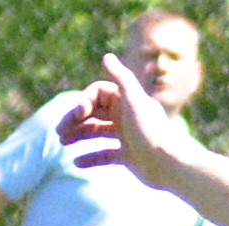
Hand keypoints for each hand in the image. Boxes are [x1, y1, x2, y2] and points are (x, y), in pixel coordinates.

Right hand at [63, 55, 191, 186]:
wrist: (170, 166)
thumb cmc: (151, 131)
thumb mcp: (135, 102)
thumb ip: (122, 78)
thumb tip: (106, 56)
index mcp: (127, 101)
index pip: (96, 94)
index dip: (84, 101)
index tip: (79, 113)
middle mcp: (127, 116)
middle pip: (93, 113)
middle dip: (74, 120)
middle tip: (58, 132)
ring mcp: (127, 136)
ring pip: (95, 132)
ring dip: (77, 136)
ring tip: (62, 142)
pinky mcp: (129, 156)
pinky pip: (104, 155)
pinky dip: (90, 157)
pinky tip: (76, 162)